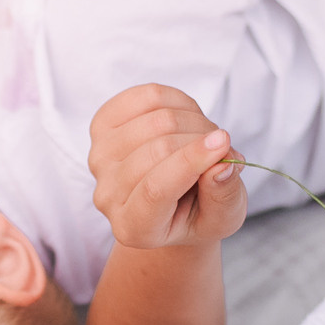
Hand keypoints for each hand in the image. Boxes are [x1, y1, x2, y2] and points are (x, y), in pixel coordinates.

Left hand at [89, 84, 248, 250]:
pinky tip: (186, 116)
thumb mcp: (222, 218)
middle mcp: (107, 196)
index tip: (224, 142)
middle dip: (200, 139)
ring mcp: (100, 159)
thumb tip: (224, 163)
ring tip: (203, 137)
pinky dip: (177, 100)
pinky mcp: (101, 125)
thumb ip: (224, 196)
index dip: (191, 161)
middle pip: (157, 150)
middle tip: (221, 146)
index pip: (155, 189)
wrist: (171, 204)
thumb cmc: (197, 214)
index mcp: (134, 228)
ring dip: (193, 120)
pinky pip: (145, 97)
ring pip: (154, 120)